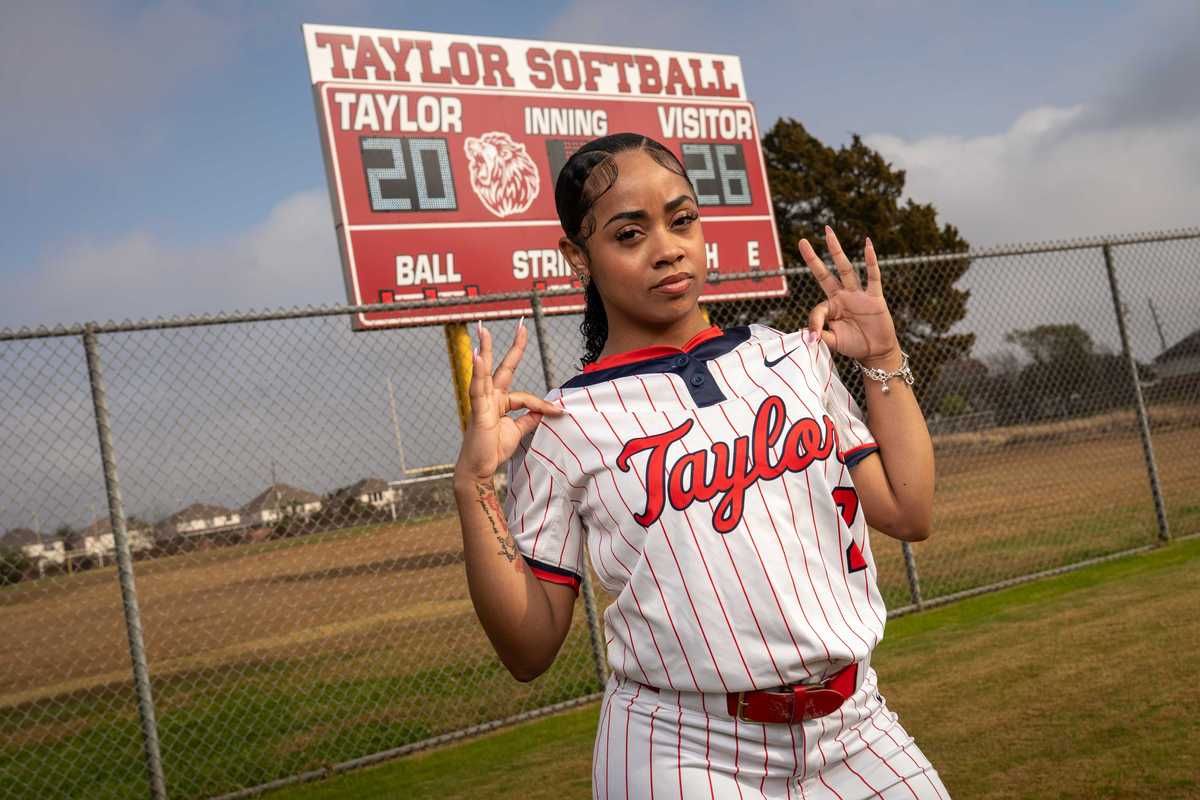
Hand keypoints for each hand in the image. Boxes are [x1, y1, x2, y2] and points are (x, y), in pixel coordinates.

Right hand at [456, 320, 564, 482]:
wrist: (480, 469)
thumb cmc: (493, 449)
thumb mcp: (518, 431)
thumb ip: (529, 418)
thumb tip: (545, 411)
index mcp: (500, 402)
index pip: (525, 396)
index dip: (543, 405)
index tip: (559, 412)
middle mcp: (490, 398)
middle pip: (502, 367)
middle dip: (512, 346)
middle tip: (521, 324)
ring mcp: (482, 402)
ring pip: (485, 372)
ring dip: (485, 350)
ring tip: (483, 330)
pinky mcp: (477, 410)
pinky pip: (478, 388)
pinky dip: (478, 372)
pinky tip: (478, 357)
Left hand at [799, 227, 900, 366]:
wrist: (876, 352)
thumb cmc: (854, 345)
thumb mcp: (833, 342)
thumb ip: (821, 335)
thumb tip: (809, 336)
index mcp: (831, 307)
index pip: (818, 309)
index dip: (815, 323)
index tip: (814, 337)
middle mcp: (842, 296)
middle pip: (825, 273)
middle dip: (813, 258)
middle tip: (802, 241)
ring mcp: (858, 295)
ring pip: (845, 268)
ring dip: (836, 250)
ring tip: (828, 232)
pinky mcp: (874, 297)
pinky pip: (873, 276)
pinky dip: (871, 261)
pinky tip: (868, 245)